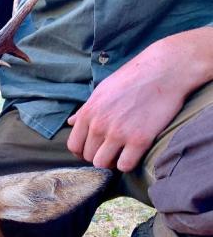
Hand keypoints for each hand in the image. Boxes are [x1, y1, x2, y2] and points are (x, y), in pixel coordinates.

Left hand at [67, 28, 212, 171]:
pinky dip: (127, 164)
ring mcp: (118, 133)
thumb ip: (85, 110)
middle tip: (111, 150)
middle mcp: (99, 125)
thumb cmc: (133, 78)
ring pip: (102, 164)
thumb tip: (71, 122)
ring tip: (121, 153)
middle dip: (98, 155)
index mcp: (88, 113)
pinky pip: (125, 166)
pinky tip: (133, 154)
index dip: (82, 151)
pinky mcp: (139, 140)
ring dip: (111, 162)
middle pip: (88, 156)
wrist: (165, 70)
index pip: (74, 145)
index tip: (93, 149)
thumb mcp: (102, 90)